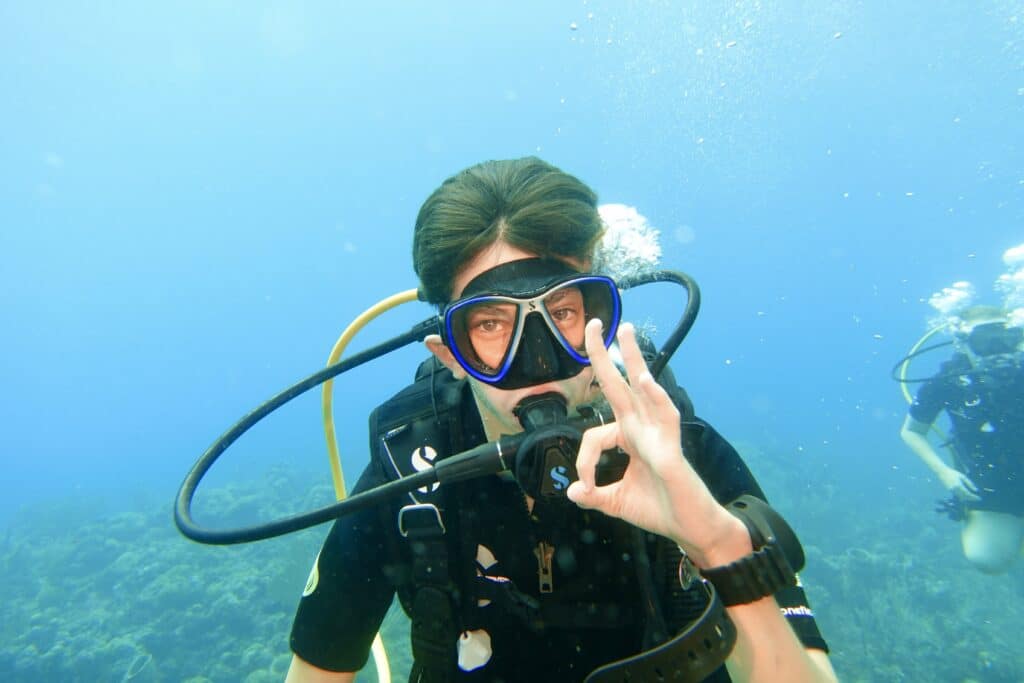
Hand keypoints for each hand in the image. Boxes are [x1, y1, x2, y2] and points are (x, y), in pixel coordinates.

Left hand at [567, 320, 741, 563]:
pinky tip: (645, 380)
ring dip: (634, 359)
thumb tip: (571, 492)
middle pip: (620, 385)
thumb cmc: (661, 511)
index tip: (585, 488)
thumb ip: (593, 496)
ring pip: (644, 389)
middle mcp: (642, 429)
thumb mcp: (616, 504)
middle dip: (605, 356)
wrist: (692, 529)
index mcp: (629, 438)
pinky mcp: (671, 449)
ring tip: (626, 330)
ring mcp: (658, 435)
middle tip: (595, 324)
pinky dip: (655, 397)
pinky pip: (664, 418)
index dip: (583, 463)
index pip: (594, 435)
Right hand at [938, 466, 980, 501]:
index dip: (973, 497)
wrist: (942, 472)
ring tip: (973, 498)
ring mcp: (951, 490)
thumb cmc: (953, 473)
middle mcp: (955, 489)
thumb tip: (976, 490)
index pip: (968, 493)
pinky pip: (957, 495)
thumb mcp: (963, 476)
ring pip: (961, 497)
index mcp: (959, 485)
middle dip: (971, 498)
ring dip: (967, 498)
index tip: (979, 498)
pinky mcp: (949, 490)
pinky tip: (966, 496)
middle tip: (977, 499)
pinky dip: (962, 496)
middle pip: (964, 497)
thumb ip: (969, 483)